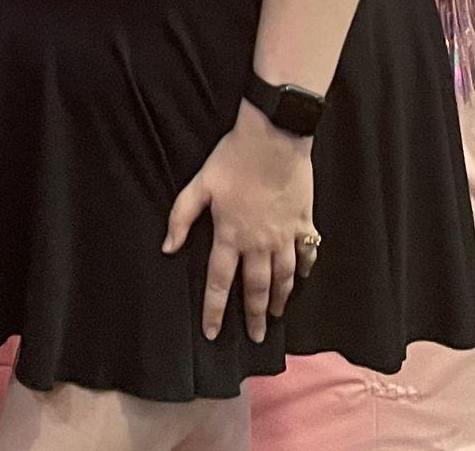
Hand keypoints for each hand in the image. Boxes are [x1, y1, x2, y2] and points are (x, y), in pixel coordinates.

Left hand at [163, 100, 316, 343]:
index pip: (218, 283)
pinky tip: (303, 277)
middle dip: (253, 316)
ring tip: (276, 315)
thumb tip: (168, 247)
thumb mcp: (200, 184)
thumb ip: (181, 216)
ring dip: (279, 299)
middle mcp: (258, 243)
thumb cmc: (234, 157)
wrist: (275, 136)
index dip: (214, 310)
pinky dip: (305, 268)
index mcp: (230, 235)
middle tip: (257, 337)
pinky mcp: (303, 222)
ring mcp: (284, 235)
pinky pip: (307, 253)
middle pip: (255, 289)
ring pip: (283, 278)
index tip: (213, 334)